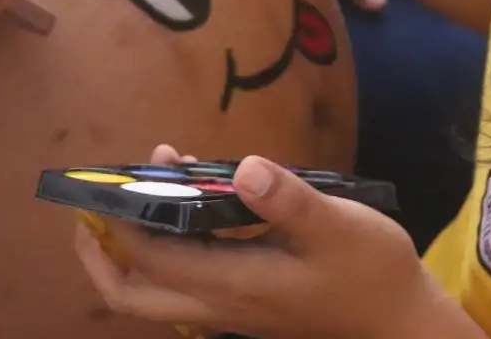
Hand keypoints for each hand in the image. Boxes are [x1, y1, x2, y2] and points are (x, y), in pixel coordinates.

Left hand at [75, 154, 457, 338]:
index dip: (123, 219)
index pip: (151, 258)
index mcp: (231, 284)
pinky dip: (169, 248)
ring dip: (134, 248)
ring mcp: (229, 309)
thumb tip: (246, 168)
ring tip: (143, 186)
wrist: (401, 323)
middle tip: (90, 206)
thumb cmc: (371, 272)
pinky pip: (184, 283)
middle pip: (131, 295)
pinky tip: (193, 202)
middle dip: (99, 254)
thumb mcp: (339, 226)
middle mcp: (219, 304)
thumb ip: (288, 199)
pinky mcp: (244, 304)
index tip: (121, 173)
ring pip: (155, 293)